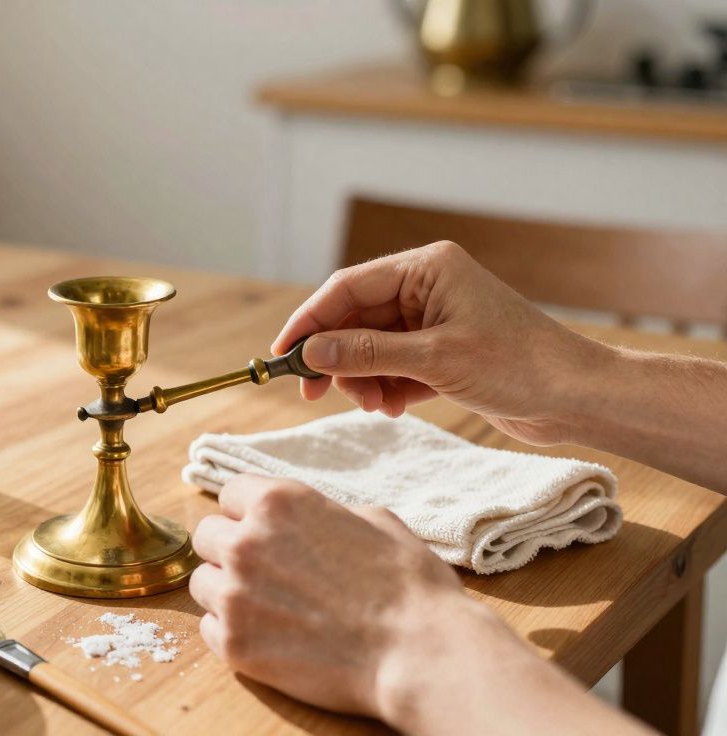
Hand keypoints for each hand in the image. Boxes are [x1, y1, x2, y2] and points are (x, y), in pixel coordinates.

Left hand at [189, 474, 464, 718]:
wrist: (418, 652)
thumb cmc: (408, 585)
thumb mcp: (374, 520)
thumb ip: (322, 513)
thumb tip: (310, 519)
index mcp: (278, 502)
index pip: (230, 494)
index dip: (248, 513)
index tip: (264, 532)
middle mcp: (246, 542)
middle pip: (206, 536)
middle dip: (230, 550)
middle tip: (265, 572)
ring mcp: (235, 596)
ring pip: (202, 583)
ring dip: (227, 592)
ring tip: (269, 608)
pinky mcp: (235, 645)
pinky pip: (209, 629)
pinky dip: (233, 632)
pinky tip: (269, 636)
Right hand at [271, 241, 607, 445]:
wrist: (577, 396)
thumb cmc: (518, 365)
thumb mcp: (434, 359)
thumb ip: (367, 354)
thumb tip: (311, 353)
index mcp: (426, 267)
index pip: (347, 287)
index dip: (309, 321)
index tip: (282, 356)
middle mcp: (427, 287)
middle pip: (355, 318)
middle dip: (337, 358)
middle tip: (315, 393)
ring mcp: (434, 319)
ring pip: (371, 346)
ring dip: (362, 378)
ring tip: (374, 405)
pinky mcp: (442, 351)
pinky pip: (393, 365)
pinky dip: (385, 387)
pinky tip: (392, 407)